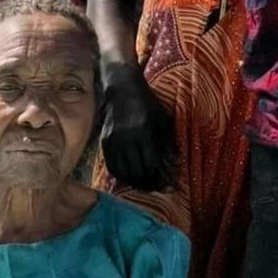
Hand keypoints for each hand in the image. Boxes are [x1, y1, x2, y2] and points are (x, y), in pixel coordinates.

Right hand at [101, 64, 176, 191]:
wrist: (121, 89)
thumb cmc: (147, 103)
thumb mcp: (163, 118)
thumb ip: (168, 142)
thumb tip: (172, 166)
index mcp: (143, 130)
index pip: (152, 163)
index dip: (162, 178)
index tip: (170, 185)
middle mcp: (126, 138)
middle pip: (138, 172)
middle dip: (151, 184)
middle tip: (160, 188)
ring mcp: (113, 141)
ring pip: (124, 173)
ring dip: (137, 183)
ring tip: (147, 185)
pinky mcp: (104, 144)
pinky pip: (113, 168)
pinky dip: (123, 177)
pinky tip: (132, 178)